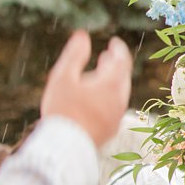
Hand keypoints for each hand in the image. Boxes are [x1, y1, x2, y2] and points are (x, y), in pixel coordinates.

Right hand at [39, 31, 132, 146]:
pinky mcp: (110, 130)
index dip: (118, 50)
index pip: (122, 62)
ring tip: (99, 77)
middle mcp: (119, 101)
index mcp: (110, 85)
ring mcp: (116, 117)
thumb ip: (74, 55)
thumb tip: (82, 36)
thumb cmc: (61, 109)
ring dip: (112, 82)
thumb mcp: (63, 77)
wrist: (64, 147)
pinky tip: (96, 100)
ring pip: (119, 94)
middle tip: (107, 57)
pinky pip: (114, 109)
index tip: (114, 43)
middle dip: (115, 65)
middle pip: (122, 78)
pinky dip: (108, 98)